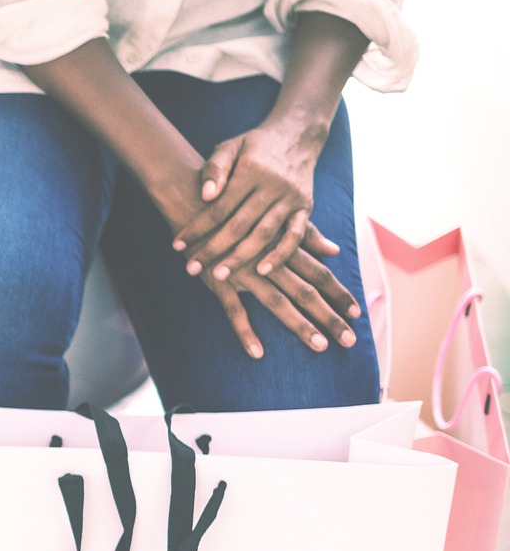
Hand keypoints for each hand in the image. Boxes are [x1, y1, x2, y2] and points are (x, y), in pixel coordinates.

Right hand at [153, 168, 359, 359]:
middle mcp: (269, 261)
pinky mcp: (218, 280)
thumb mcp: (274, 215)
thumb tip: (333, 249)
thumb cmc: (236, 205)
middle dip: (330, 317)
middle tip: (350, 341)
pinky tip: (258, 353)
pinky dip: (245, 332)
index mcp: (283, 246)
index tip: (357, 314)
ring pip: (279, 304)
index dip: (339, 294)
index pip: (320, 274)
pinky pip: (234, 311)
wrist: (193, 197)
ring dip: (301, 326)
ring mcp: (244, 272)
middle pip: (307, 293)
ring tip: (320, 346)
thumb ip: (305, 234)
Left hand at [171, 118, 344, 283]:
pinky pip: (296, 235)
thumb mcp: (230, 147)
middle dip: (214, 249)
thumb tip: (205, 196)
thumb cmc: (253, 145)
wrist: (296, 134)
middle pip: (239, 224)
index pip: (219, 207)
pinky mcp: (306, 206)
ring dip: (242, 257)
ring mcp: (291, 198)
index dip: (197, 227)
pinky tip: (262, 271)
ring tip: (220, 276)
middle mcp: (273, 185)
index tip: (176, 245)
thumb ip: (215, 169)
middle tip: (192, 269)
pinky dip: (281, 254)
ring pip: (265, 233)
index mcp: (251, 171)